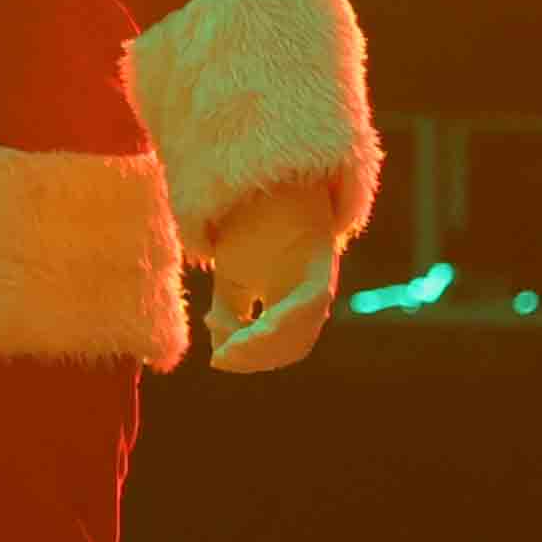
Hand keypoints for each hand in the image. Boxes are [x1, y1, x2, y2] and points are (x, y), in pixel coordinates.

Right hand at [199, 190, 338, 373]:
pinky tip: (264, 325)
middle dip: (257, 357)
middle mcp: (310, 297)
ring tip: (234, 341)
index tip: (218, 360)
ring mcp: (319, 278)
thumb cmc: (245, 228)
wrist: (256, 181)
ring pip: (304, 330)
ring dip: (268, 344)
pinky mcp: (323, 259)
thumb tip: (222, 355)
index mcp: (292, 304)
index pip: (279, 348)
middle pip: (293, 346)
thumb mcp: (230, 280)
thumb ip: (229, 316)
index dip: (250, 360)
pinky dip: (291, 318)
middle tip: (225, 355)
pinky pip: (314, 301)